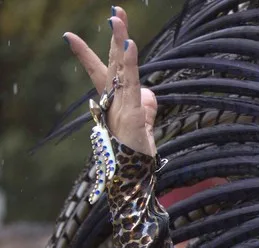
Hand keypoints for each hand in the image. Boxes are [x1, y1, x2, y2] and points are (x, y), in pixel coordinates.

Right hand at [65, 6, 156, 155]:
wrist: (131, 176)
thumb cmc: (134, 151)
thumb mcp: (144, 125)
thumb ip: (146, 107)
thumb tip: (148, 94)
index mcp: (115, 99)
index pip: (102, 71)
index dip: (87, 53)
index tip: (68, 36)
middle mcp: (114, 100)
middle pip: (115, 62)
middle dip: (116, 36)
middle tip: (116, 11)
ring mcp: (122, 107)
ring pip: (124, 72)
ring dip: (124, 47)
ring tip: (121, 24)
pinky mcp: (132, 116)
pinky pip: (133, 89)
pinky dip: (132, 69)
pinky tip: (132, 50)